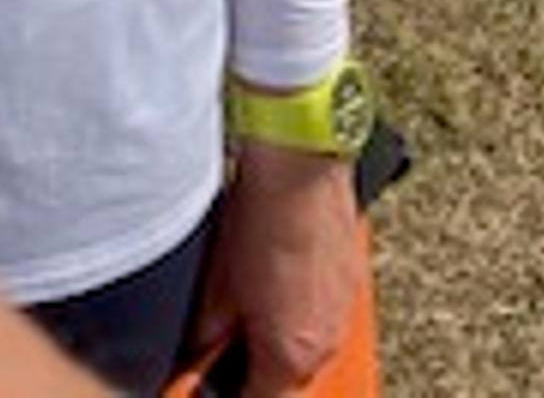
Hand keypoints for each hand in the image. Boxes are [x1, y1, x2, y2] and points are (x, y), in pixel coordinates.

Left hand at [187, 140, 364, 393]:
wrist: (301, 167)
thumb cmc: (261, 219)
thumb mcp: (215, 290)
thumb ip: (205, 339)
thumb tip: (193, 359)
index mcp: (291, 356)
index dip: (230, 392)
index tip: (210, 385)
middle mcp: (326, 344)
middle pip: (288, 381)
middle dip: (256, 369)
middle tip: (225, 347)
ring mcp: (343, 315)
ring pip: (307, 349)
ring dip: (280, 341)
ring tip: (250, 307)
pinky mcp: (350, 284)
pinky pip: (323, 318)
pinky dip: (300, 312)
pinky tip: (275, 282)